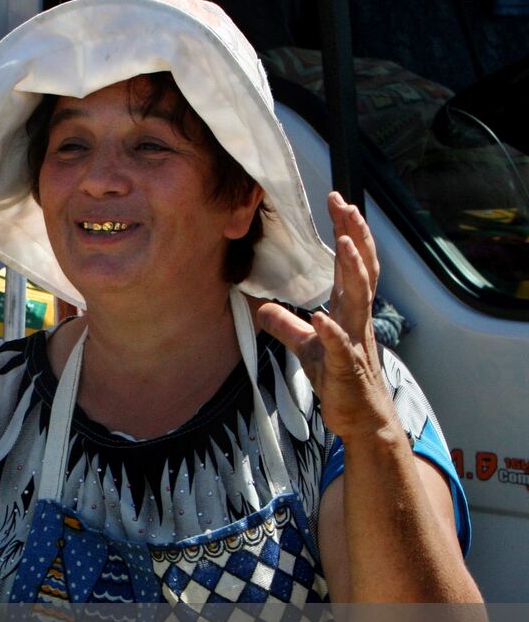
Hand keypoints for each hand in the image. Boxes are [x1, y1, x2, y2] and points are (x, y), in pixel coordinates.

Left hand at [257, 192, 395, 439]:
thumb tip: (260, 306)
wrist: (361, 419)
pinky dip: (331, 333)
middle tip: (346, 206)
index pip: (352, 264)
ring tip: (345, 244)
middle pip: (361, 271)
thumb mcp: (305, 347)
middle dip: (355, 237)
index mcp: (349, 311)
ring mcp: (354, 343)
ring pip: (358, 302)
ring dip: (352, 272)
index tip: (339, 202)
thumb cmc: (339, 380)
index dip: (348, 232)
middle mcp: (357, 321)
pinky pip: (339, 348)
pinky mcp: (345, 370)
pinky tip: (322, 318)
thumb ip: (285, 325)